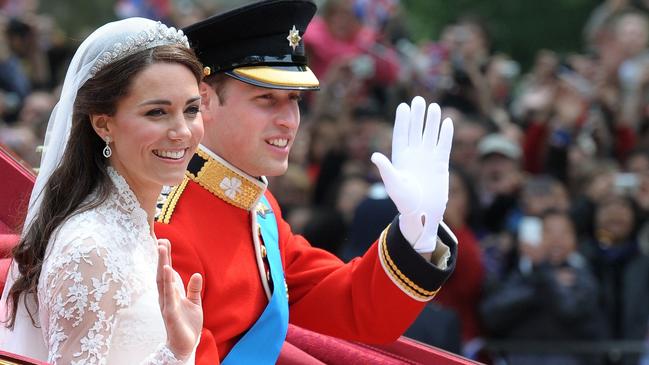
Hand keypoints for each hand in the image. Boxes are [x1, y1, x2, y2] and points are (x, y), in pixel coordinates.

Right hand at [157, 239, 202, 360]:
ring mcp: (167, 304)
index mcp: (171, 294)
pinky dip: (167, 283)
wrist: (185, 346)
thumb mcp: (194, 303)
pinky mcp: (170, 313)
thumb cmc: (187, 324)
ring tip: (162, 250)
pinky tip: (166, 271)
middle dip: (162, 257)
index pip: (167, 272)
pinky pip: (169, 295)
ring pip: (163, 281)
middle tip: (161, 240)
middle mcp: (166, 297)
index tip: (164, 242)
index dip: (165, 258)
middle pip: (162, 273)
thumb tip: (196, 274)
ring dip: (162, 265)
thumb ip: (194, 289)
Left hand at [371, 96, 453, 252]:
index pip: (401, 134)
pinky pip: (443, 145)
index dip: (402, 121)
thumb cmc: (404, 200)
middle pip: (415, 130)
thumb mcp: (393, 184)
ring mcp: (428, 157)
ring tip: (434, 107)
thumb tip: (375, 156)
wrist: (422, 212)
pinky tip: (447, 122)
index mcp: (400, 157)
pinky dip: (445, 135)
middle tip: (418, 100)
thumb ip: (386, 169)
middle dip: (417, 116)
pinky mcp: (441, 163)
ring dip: (432, 122)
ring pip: (430, 135)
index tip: (403, 106)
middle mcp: (414, 154)